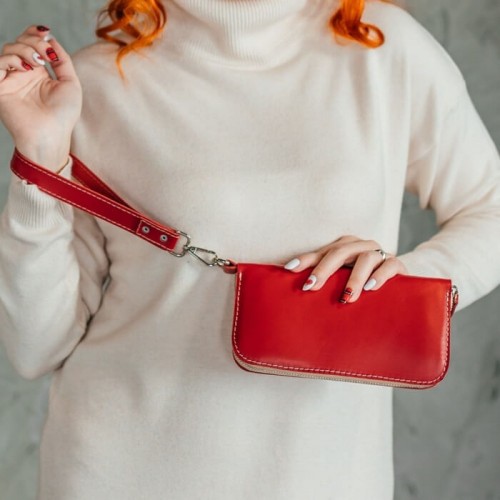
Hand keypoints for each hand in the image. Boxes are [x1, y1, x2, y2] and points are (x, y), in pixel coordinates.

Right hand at [0, 24, 81, 171]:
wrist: (52, 135)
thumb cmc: (64, 116)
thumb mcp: (71, 84)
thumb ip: (63, 60)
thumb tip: (52, 40)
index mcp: (39, 74)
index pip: (30, 45)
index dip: (34, 34)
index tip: (45, 33)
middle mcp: (23, 75)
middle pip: (19, 43)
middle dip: (32, 40)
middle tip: (44, 53)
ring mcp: (11, 81)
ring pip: (8, 50)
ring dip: (24, 49)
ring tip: (37, 62)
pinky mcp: (0, 88)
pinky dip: (11, 59)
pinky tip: (26, 68)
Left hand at [281, 234, 408, 302]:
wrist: (398, 285)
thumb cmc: (362, 284)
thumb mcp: (342, 282)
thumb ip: (325, 283)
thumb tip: (299, 292)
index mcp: (344, 247)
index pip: (322, 252)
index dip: (305, 259)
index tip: (289, 269)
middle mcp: (360, 246)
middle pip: (340, 252)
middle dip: (324, 269)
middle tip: (311, 286)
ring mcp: (380, 253)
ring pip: (366, 258)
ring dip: (354, 278)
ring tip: (346, 297)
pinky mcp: (397, 264)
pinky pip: (389, 265)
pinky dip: (379, 276)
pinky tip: (370, 289)